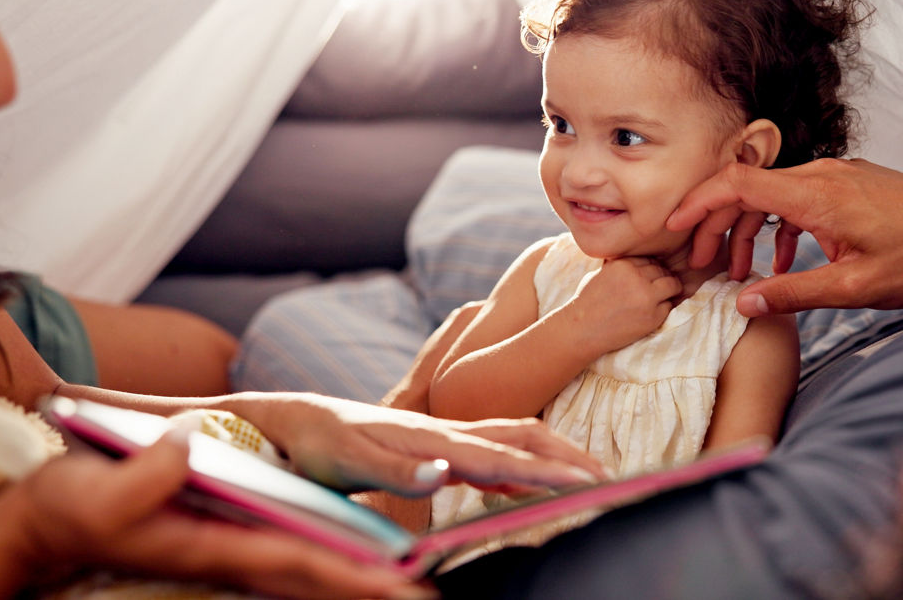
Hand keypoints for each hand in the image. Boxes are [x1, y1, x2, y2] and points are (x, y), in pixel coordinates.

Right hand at [5, 431, 429, 599]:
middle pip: (316, 576)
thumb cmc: (73, 508)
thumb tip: (186, 449)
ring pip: (307, 571)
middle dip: (368, 591)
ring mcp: (231, 551)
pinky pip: (288, 558)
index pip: (297, 562)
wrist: (46, 523)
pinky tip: (352, 568)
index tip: (396, 587)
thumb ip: (148, 475)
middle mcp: (232, 555)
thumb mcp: (104, 490)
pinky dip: (324, 567)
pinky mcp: (225, 541)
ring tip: (406, 590)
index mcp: (213, 547)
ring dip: (355, 582)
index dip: (347, 575)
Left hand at [226, 393, 605, 495]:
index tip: (591, 483)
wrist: (293, 419)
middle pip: (524, 437)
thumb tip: (447, 471)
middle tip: (610, 479)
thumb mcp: (348, 462)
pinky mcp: (436, 448)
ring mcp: (445, 438)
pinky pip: (493, 453)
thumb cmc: (318, 443)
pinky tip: (532, 483)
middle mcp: (448, 434)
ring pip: (514, 439)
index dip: (551, 471)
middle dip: (570, 456)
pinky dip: (525, 465)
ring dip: (554, 454)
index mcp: (435, 440)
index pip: (506, 458)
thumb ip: (398, 471)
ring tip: (588, 476)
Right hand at [567, 256, 681, 354]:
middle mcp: (636, 277)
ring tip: (663, 297)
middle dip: (661, 278)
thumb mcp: (600, 273)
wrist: (581, 331)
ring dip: (670, 290)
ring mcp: (646, 297)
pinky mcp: (652, 316)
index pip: (649, 259)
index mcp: (623, 264)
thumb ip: (620, 265)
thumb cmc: (587, 302)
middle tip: (656, 288)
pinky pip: (668, 306)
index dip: (650, 268)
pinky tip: (652, 313)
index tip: (648, 277)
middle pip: (662, 270)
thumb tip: (636, 258)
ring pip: (672, 285)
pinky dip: (663, 309)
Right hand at [667, 159, 902, 314]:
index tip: (673, 226)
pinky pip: (799, 198)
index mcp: (816, 195)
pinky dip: (780, 228)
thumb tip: (744, 304)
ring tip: (737, 271)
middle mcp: (823, 175)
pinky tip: (785, 264)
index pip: (737, 184)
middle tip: (698, 262)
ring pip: (772, 196)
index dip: (697, 203)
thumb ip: (793, 294)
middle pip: (747, 189)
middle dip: (714, 224)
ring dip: (748, 231)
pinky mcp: (852, 184)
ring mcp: (839, 176)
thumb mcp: (854, 288)